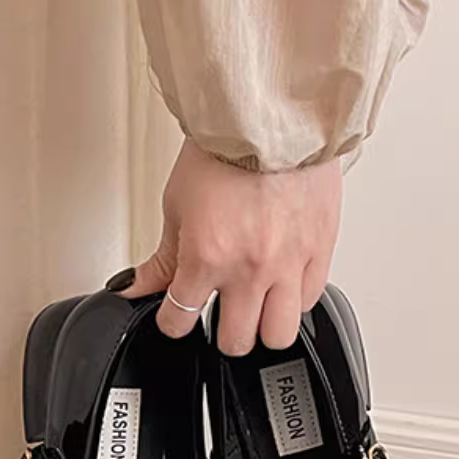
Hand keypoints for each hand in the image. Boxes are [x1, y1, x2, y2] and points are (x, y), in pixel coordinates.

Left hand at [119, 140, 341, 354]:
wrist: (272, 118)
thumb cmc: (225, 150)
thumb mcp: (177, 205)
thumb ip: (162, 258)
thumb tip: (137, 286)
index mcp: (207, 258)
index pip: (181, 320)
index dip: (172, 323)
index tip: (174, 316)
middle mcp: (250, 269)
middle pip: (235, 341)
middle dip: (219, 333)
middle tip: (216, 315)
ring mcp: (289, 264)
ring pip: (278, 334)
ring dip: (261, 327)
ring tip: (253, 309)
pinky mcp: (321, 251)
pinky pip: (310, 300)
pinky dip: (293, 301)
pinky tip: (281, 285)